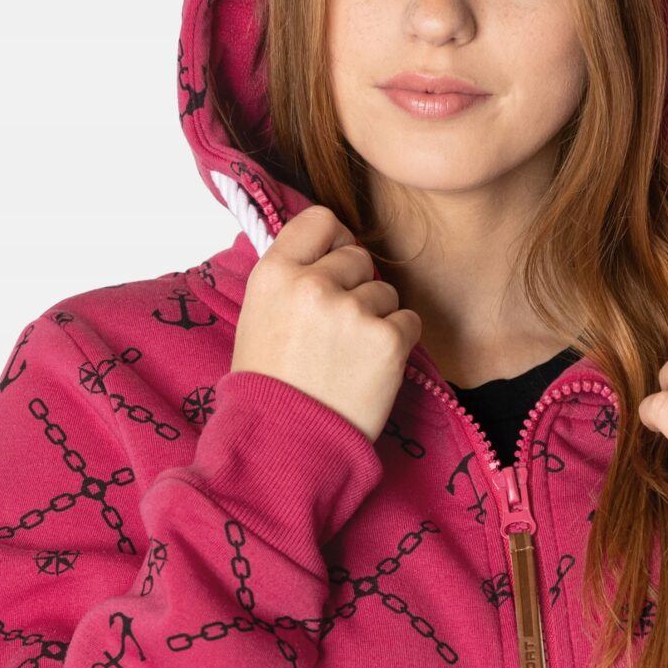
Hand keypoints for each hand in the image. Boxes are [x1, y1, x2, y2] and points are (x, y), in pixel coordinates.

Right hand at [230, 204, 422, 443]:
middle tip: (335, 331)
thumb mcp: (258, 315)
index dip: (332, 242)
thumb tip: (328, 247)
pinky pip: (409, 321)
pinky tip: (368, 370)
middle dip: (355, 287)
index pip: (320, 220)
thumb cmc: (269, 385)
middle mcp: (313, 284)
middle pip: (358, 256)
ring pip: (385, 292)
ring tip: (346, 358)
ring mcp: (353, 311)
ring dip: (376, 319)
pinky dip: (396, 344)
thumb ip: (291, 276)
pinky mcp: (387, 340)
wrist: (284, 447)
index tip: (333, 264)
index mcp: (274, 273)